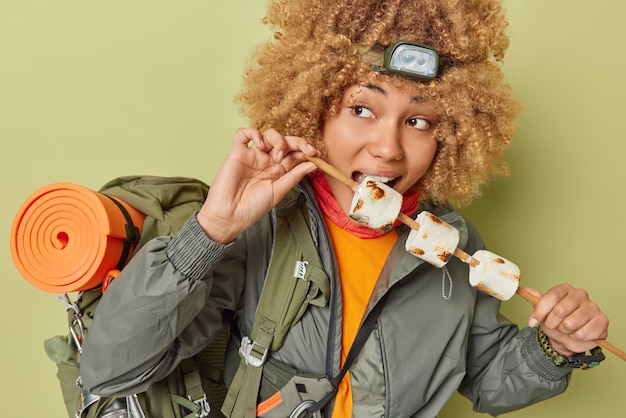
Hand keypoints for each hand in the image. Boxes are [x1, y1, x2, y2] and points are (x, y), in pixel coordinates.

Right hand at [197, 128, 318, 243]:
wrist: (230, 215)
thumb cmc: (253, 208)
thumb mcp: (279, 192)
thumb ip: (294, 176)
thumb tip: (314, 165)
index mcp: (278, 170)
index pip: (295, 154)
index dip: (306, 150)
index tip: (316, 154)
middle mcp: (266, 160)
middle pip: (285, 141)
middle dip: (298, 142)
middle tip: (306, 150)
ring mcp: (252, 155)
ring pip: (268, 134)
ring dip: (278, 140)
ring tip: (277, 156)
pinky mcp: (237, 152)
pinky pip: (244, 133)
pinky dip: (254, 133)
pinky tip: (260, 145)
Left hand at [526, 284, 608, 355]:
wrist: (570, 337)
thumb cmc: (557, 321)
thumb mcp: (543, 312)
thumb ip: (536, 301)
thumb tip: (528, 291)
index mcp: (564, 289)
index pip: (550, 297)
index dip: (539, 312)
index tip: (532, 322)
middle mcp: (580, 294)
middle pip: (559, 310)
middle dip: (552, 323)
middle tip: (555, 325)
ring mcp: (592, 306)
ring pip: (570, 323)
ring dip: (565, 331)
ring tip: (567, 329)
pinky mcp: (602, 320)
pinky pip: (582, 333)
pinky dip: (576, 337)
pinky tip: (578, 333)